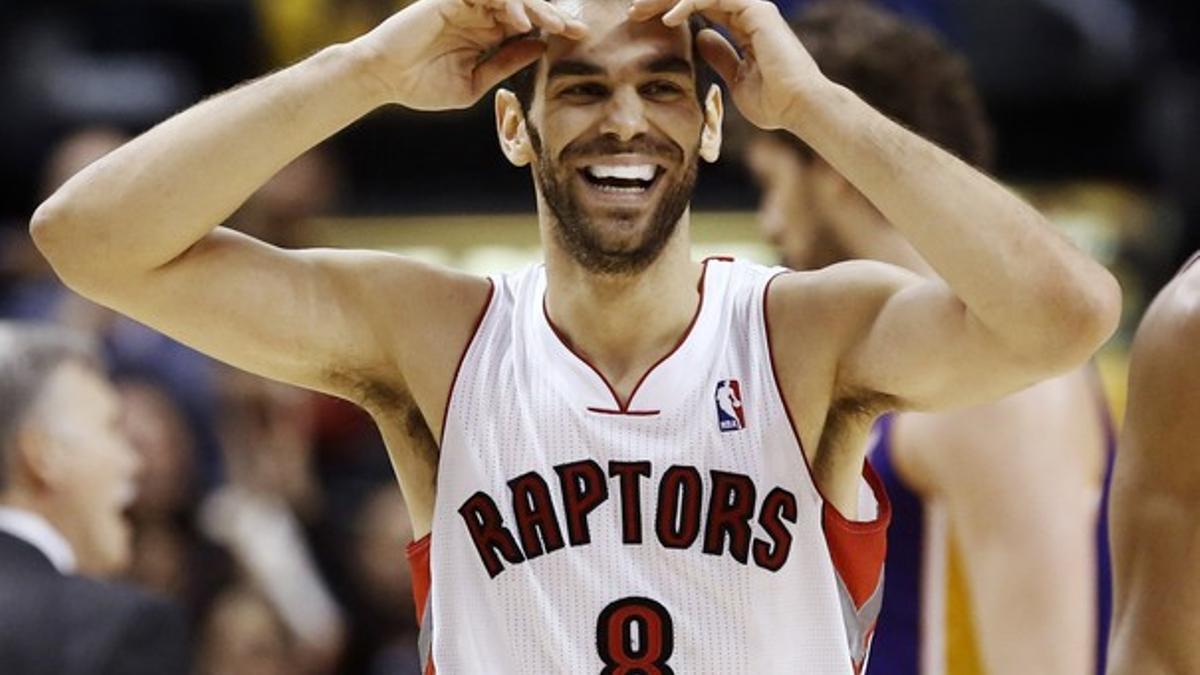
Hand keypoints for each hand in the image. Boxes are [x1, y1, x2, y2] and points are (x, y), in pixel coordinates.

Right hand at [353, 0, 587, 110]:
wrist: (385, 80)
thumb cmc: (422, 86)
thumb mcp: (474, 83)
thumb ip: (505, 64)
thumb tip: (540, 47)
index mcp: (488, 34)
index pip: (529, 25)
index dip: (554, 28)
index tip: (581, 37)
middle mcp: (481, 15)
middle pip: (526, 6)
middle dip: (554, 15)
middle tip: (576, 27)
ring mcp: (466, 5)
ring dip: (534, 7)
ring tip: (553, 23)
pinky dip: (504, 2)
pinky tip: (517, 20)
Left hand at [629, 0, 823, 129]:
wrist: (798, 108)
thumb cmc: (773, 102)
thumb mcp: (735, 79)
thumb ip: (720, 56)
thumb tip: (700, 38)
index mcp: (744, 26)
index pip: (701, 7)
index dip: (671, 11)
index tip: (642, 23)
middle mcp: (749, 12)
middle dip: (662, 0)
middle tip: (633, 12)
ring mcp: (753, 8)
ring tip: (640, 12)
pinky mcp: (757, 10)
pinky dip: (687, 4)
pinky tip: (667, 19)